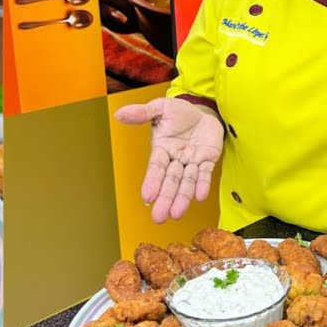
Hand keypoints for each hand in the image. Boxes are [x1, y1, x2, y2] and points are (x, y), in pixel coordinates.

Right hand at [114, 98, 223, 223]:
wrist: (202, 110)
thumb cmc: (179, 112)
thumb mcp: (160, 108)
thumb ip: (142, 113)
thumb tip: (118, 114)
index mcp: (161, 149)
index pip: (156, 168)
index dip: (152, 182)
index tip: (146, 197)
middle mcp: (175, 160)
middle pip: (170, 182)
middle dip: (165, 199)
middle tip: (158, 218)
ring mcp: (192, 161)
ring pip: (186, 183)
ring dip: (182, 198)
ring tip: (177, 215)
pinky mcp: (208, 160)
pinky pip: (205, 174)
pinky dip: (202, 184)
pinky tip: (200, 196)